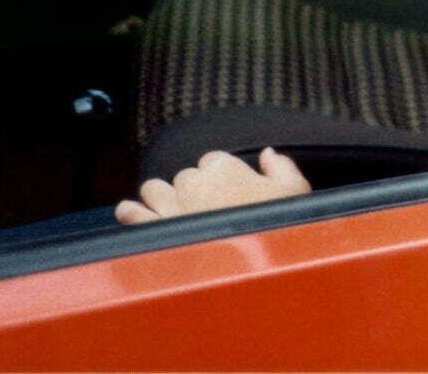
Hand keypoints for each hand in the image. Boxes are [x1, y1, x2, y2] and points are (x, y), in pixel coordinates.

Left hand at [115, 147, 309, 223]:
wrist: (251, 274)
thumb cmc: (277, 231)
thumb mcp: (296, 194)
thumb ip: (282, 168)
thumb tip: (268, 154)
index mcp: (224, 166)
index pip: (213, 161)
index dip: (220, 177)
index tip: (229, 193)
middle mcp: (192, 182)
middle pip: (185, 176)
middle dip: (193, 189)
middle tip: (208, 209)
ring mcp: (168, 207)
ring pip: (154, 189)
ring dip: (162, 197)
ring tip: (175, 211)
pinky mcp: (152, 231)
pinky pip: (132, 213)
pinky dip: (131, 212)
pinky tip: (135, 213)